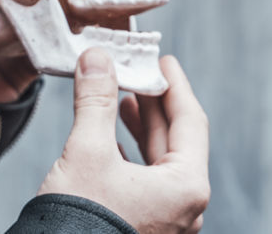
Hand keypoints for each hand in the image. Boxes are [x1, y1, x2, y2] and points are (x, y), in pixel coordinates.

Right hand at [39, 48, 209, 233]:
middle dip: (154, 104)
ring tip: (121, 101)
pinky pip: (146, 185)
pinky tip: (110, 140)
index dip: (174, 85)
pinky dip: (131, 156)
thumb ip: (96, 100)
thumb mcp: (87, 151)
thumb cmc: (80, 222)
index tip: (162, 60)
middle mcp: (184, 208)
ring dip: (141, 129)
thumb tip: (97, 56)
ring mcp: (166, 224)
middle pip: (176, 142)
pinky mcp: (143, 231)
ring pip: (160, 164)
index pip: (191, 121)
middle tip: (137, 74)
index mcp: (186, 187)